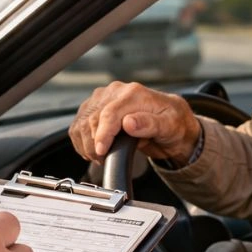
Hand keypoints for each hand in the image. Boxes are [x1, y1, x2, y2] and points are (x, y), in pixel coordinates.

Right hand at [69, 82, 201, 163]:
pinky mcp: (94, 107)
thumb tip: (129, 122)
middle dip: (94, 145)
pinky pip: (78, 125)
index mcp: (134, 93)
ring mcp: (103, 98)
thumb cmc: (173, 123)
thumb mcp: (170, 126)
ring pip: (82, 122)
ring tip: (101, 156)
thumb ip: (150, 124)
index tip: (101, 152)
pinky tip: (93, 150)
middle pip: (92, 119)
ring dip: (86, 144)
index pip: (109, 114)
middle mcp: (116, 92)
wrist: (171, 122)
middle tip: (105, 160)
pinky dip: (81, 141)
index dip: (102, 135)